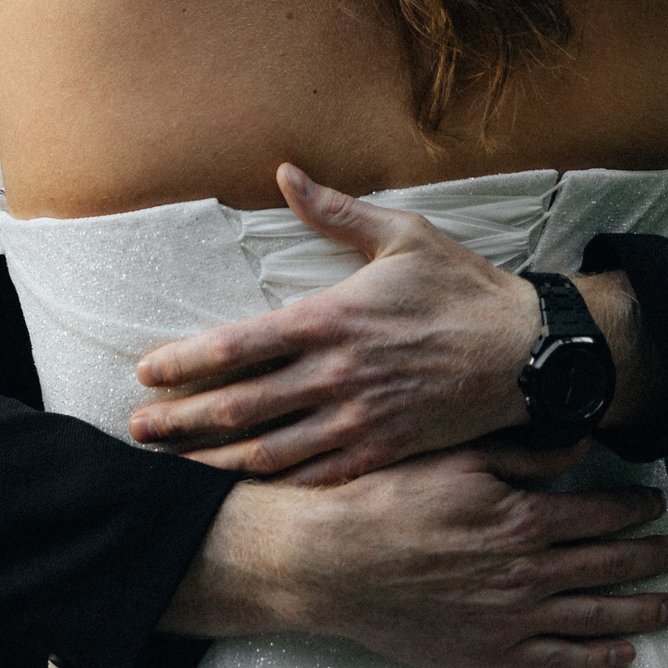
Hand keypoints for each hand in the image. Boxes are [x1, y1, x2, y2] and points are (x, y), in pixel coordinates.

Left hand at [127, 164, 539, 483]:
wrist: (530, 353)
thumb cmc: (464, 288)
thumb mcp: (402, 235)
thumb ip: (336, 210)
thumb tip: (285, 173)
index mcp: (331, 320)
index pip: (239, 346)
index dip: (186, 363)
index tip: (146, 374)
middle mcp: (337, 376)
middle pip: (241, 407)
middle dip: (182, 422)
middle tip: (137, 431)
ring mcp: (360, 421)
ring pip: (271, 452)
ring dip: (216, 462)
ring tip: (174, 470)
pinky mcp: (384, 453)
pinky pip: (318, 479)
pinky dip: (277, 489)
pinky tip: (246, 494)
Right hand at [163, 442, 667, 667]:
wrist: (330, 563)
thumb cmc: (384, 503)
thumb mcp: (453, 458)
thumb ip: (521, 453)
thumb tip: (576, 444)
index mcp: (522, 518)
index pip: (599, 513)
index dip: (634, 508)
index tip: (655, 504)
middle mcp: (527, 573)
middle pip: (609, 565)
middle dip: (650, 557)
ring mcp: (512, 618)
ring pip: (596, 616)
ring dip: (640, 609)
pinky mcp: (490, 653)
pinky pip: (559, 662)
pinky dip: (597, 659)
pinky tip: (620, 654)